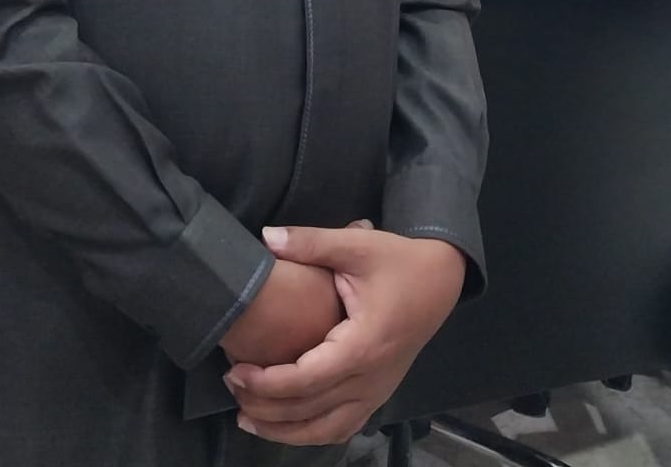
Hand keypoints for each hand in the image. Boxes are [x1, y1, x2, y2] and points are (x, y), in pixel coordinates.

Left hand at [226, 225, 465, 446]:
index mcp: (362, 345)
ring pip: (326, 429)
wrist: (440, 280)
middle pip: (311, 411)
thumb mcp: (356, 244)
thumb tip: (266, 236)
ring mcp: (377, 391)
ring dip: (285, 431)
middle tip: (230, 387)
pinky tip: (287, 426)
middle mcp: (371, 378)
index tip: (235, 371)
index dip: (267, 383)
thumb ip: (310, 242)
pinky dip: (312, 433)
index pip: (307, 379)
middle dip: (265, 407)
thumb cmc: (397, 262)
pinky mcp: (378, 393)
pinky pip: (342, 427)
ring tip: (248, 419)